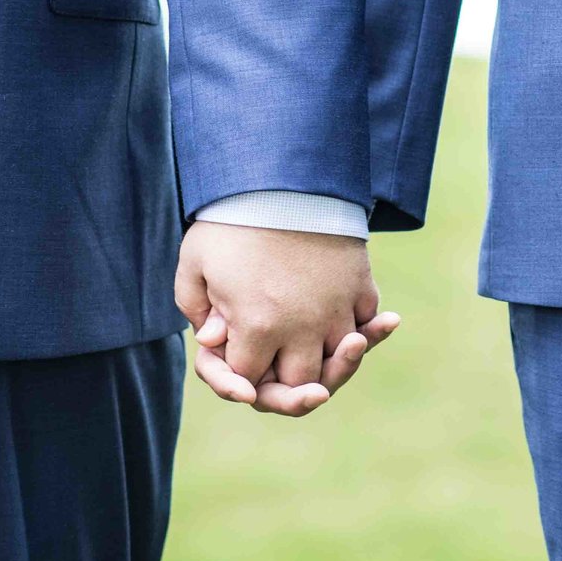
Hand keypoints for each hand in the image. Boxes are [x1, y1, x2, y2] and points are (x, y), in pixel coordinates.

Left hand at [175, 222, 399, 417]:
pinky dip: (365, 330)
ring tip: (322, 352)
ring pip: (340, 359)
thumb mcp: (194, 262)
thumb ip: (196, 308)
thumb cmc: (231, 220)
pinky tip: (356, 328)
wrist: (283, 175)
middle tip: (282, 372)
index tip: (236, 358)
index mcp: (257, 327)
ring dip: (332, 362)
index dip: (239, 378)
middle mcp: (301, 328)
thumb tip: (210, 341)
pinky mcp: (360, 285)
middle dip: (287, 385)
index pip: (249, 381)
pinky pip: (367, 322)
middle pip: (300, 382)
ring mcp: (336, 308)